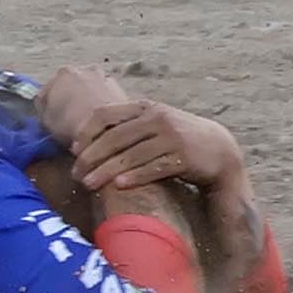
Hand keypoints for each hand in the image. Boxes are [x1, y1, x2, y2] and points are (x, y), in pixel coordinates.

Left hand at [67, 98, 247, 198]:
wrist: (218, 149)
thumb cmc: (176, 138)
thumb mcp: (152, 123)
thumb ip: (126, 126)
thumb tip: (85, 140)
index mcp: (144, 107)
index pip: (104, 114)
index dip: (85, 133)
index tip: (73, 151)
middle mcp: (156, 118)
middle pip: (114, 137)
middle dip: (91, 157)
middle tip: (76, 174)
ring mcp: (170, 137)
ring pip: (130, 155)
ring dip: (106, 171)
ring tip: (89, 184)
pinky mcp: (182, 157)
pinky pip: (153, 168)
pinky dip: (135, 177)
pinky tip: (119, 186)